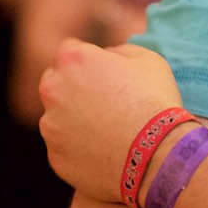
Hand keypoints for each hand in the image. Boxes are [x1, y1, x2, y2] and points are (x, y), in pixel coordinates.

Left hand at [39, 39, 183, 200]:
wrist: (156, 155)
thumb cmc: (154, 101)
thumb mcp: (147, 59)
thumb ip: (119, 51)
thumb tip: (108, 56)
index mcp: (73, 60)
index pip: (70, 50)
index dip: (89, 60)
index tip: (104, 72)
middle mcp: (54, 90)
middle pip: (54, 82)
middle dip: (72, 87)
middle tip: (102, 101)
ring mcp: (51, 127)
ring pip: (56, 118)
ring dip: (73, 119)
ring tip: (106, 131)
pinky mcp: (55, 157)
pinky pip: (63, 148)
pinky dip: (77, 149)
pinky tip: (103, 152)